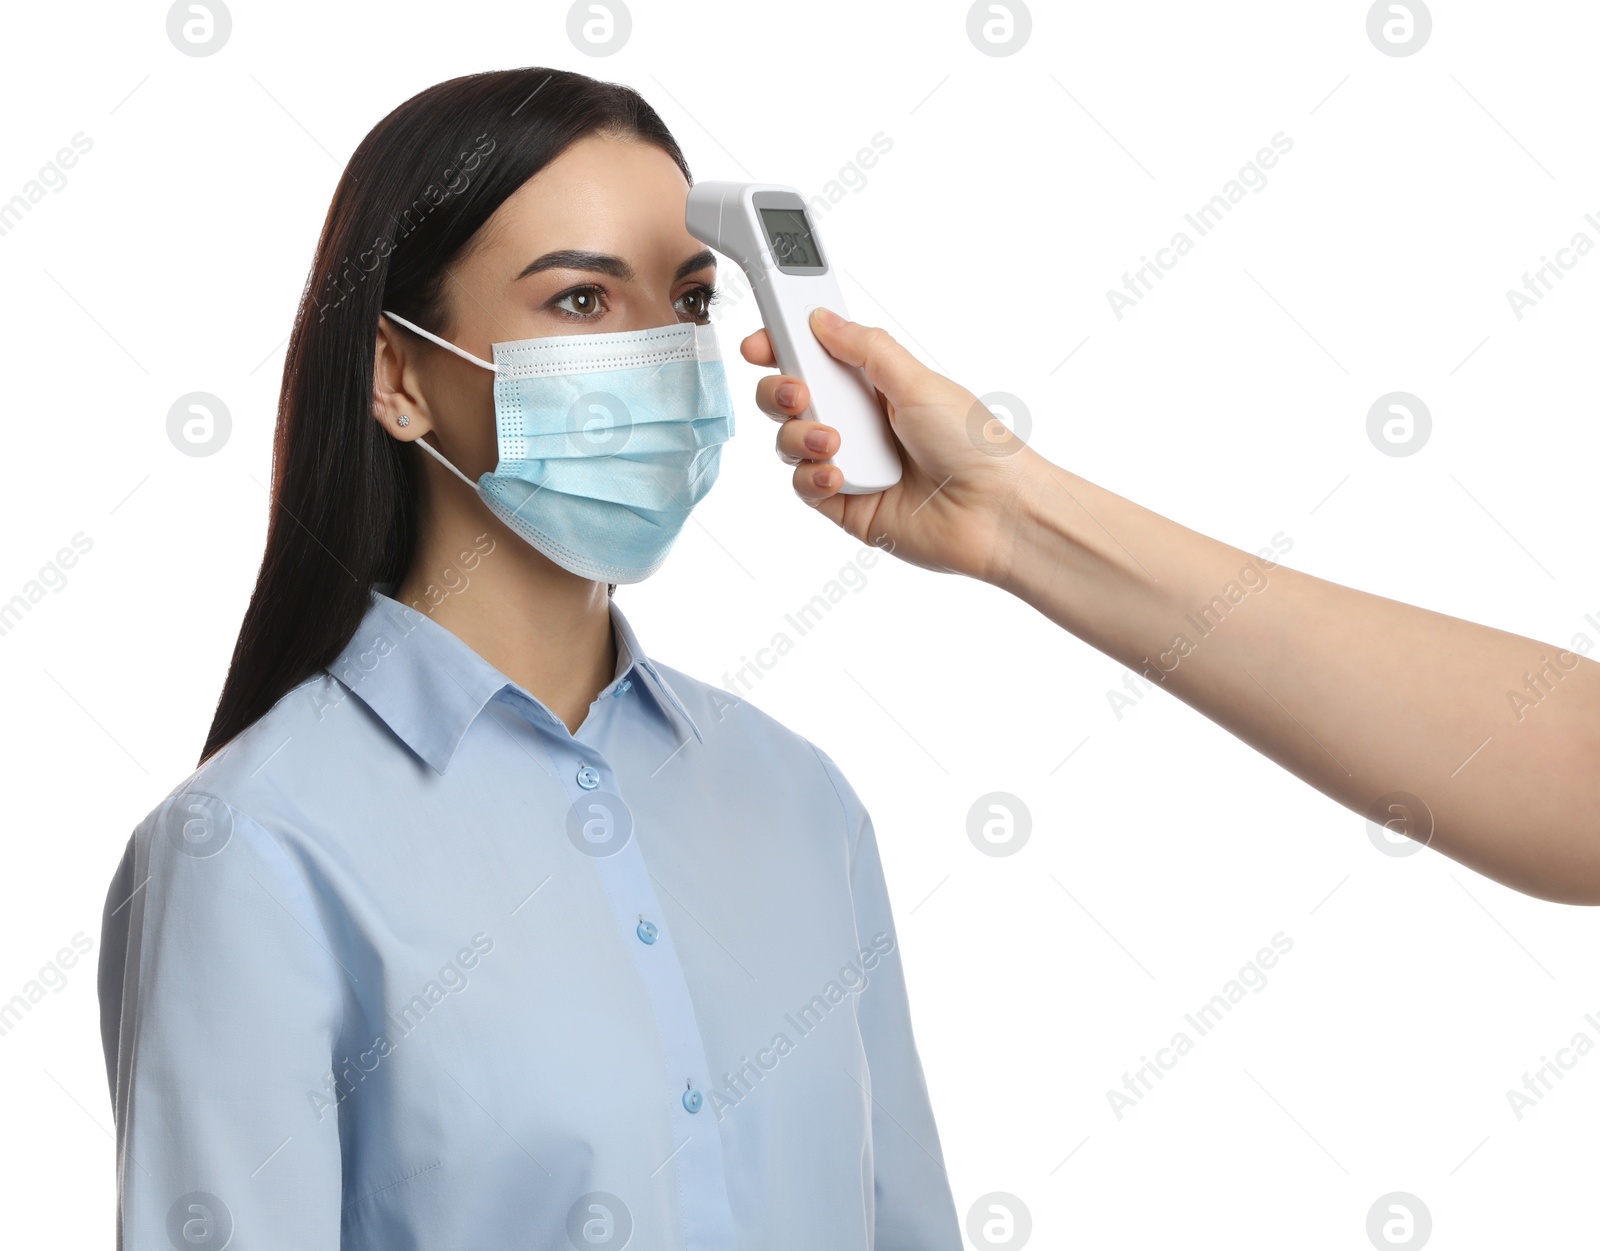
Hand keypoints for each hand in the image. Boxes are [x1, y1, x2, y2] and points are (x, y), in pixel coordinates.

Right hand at [738, 308, 1044, 583]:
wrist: (994, 511)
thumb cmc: (974, 445)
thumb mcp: (917, 381)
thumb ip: (865, 348)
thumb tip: (822, 319)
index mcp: (876, 384)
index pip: (815, 358)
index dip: (782, 347)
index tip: (760, 343)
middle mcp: (858, 421)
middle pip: (789, 397)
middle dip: (779, 390)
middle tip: (796, 392)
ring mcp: (850, 463)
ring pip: (790, 440)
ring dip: (800, 435)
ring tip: (834, 442)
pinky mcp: (845, 505)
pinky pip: (803, 485)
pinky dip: (812, 477)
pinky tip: (838, 476)